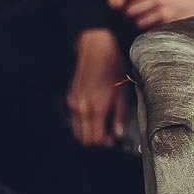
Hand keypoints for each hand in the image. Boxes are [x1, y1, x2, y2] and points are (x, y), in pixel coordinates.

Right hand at [67, 27, 128, 147]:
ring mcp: (74, 103)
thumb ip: (120, 116)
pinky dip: (81, 123)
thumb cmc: (111, 67)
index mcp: (96, 108)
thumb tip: (119, 132)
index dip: (105, 142)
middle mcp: (82, 108)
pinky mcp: (70, 97)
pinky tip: (92, 117)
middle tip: (108, 136)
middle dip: (96, 140)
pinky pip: (72, 118)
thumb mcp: (122, 94)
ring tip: (101, 127)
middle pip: (84, 138)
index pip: (96, 138)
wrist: (97, 50)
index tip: (112, 140)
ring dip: (87, 133)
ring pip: (76, 130)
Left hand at [117, 0, 193, 28]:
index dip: (126, 0)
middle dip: (130, 13)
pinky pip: (152, 29)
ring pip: (139, 22)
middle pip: (130, 9)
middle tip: (134, 14)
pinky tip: (157, 25)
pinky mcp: (170, 23)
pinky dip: (152, 28)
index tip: (127, 2)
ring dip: (140, 22)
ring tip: (145, 21)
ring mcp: (164, 11)